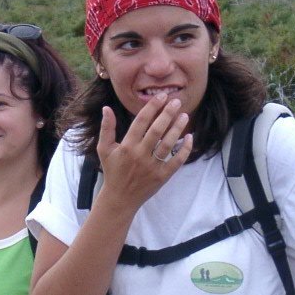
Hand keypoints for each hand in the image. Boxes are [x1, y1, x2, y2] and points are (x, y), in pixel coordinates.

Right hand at [96, 93, 192, 209]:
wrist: (120, 198)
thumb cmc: (112, 171)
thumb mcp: (104, 149)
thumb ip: (106, 128)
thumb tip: (106, 108)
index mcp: (127, 146)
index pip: (141, 122)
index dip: (152, 107)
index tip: (161, 96)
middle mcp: (140, 155)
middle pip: (157, 130)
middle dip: (167, 114)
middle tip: (177, 102)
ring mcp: (152, 167)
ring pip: (168, 144)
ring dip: (178, 129)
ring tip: (184, 116)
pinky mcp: (162, 177)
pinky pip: (176, 161)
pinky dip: (184, 150)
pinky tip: (190, 138)